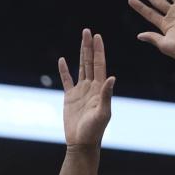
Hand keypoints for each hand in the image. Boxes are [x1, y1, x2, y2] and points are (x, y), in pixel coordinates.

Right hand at [58, 29, 115, 147]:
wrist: (82, 143)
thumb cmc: (94, 130)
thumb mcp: (103, 113)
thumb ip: (106, 95)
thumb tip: (112, 77)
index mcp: (100, 89)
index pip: (100, 65)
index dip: (99, 50)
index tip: (97, 36)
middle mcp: (91, 87)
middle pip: (90, 62)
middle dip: (89, 46)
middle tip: (87, 31)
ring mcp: (80, 91)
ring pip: (80, 67)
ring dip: (81, 53)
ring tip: (81, 39)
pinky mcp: (69, 97)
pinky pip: (66, 80)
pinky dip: (64, 70)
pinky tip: (62, 60)